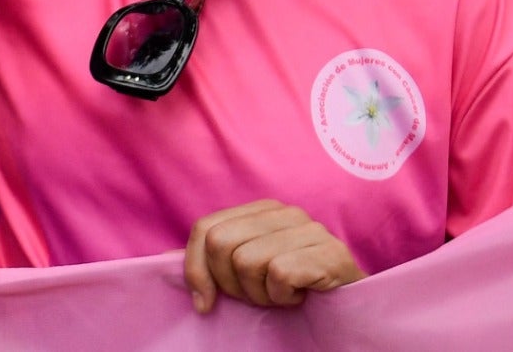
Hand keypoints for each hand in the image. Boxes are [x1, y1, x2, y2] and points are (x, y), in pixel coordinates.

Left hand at [183, 200, 363, 310]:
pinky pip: (278, 275)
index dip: (196, 269)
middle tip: (256, 296)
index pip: (206, 228)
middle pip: (221, 244)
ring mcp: (308, 229)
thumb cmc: (295, 286)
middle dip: (231, 284)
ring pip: (247, 262)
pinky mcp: (325, 251)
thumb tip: (164, 257)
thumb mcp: (249, 271)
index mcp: (262, 210)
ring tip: (280, 295)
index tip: (206, 302)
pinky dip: (283, 298)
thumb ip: (213, 260)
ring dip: (260, 295)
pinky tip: (299, 296)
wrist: (349, 302)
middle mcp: (285, 212)